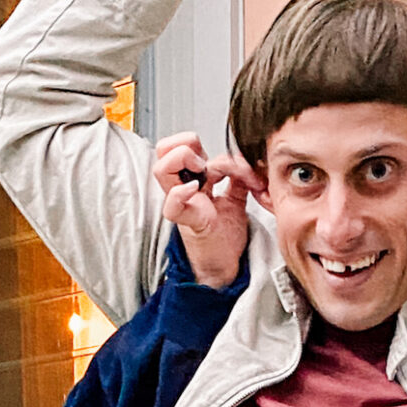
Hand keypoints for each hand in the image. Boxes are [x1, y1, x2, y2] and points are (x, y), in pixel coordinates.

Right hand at [153, 135, 253, 289]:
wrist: (226, 263)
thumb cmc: (225, 235)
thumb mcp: (236, 196)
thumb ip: (238, 176)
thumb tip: (245, 159)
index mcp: (193, 180)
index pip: (180, 145)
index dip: (197, 143)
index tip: (216, 158)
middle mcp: (182, 188)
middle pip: (163, 150)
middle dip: (186, 146)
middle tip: (205, 164)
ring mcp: (181, 204)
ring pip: (161, 169)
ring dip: (184, 163)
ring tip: (204, 177)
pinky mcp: (188, 221)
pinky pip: (172, 205)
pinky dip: (181, 193)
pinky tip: (196, 191)